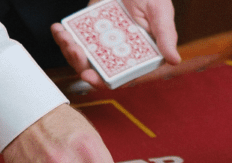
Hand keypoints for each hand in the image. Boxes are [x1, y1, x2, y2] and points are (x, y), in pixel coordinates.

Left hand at [50, 0, 180, 89]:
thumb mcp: (161, 12)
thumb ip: (166, 36)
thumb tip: (174, 60)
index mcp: (136, 57)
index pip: (118, 77)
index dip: (102, 81)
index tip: (88, 76)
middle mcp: (116, 54)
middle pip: (94, 69)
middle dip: (80, 64)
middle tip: (74, 51)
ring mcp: (100, 43)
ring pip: (80, 57)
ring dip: (68, 51)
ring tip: (65, 36)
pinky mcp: (87, 31)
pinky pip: (72, 39)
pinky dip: (61, 36)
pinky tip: (57, 29)